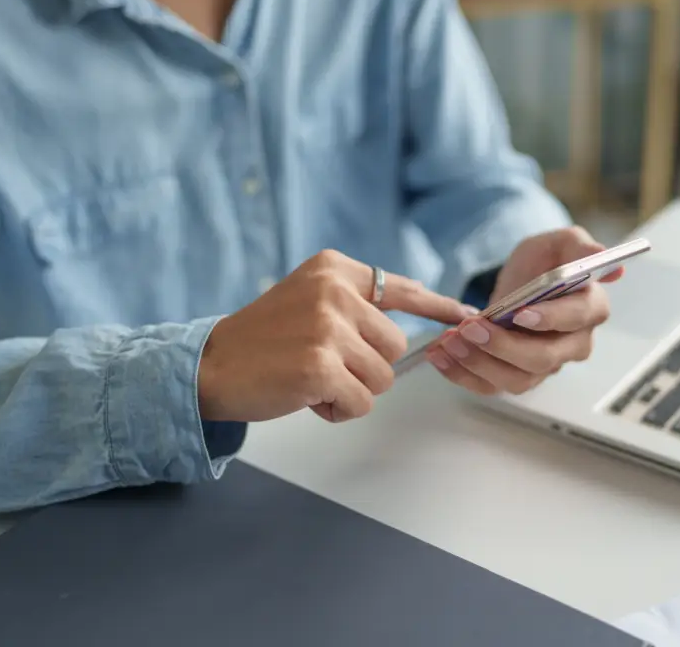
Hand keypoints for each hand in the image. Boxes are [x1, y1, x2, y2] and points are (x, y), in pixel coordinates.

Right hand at [198, 250, 473, 423]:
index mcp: (334, 270)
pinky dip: (337, 410)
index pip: (401, 288)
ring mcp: (328, 328)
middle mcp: (335, 291)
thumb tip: (420, 311)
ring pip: (382, 378)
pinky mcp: (321, 366)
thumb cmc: (263, 340)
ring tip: (309, 379)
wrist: (210, 366)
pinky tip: (304, 396)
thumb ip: (356, 304)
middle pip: (396, 347)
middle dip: (366, 367)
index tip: (469, 317)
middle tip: (321, 365)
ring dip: (351, 389)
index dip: (439, 308)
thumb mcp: (309, 300)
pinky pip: (360, 403)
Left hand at [426, 227, 622, 394]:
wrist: (520, 283)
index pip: (576, 319)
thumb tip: (609, 261)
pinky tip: (439, 355)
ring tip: (449, 341)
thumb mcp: (560, 242)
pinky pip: (491, 386)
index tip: (519, 313)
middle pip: (544, 359)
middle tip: (471, 329)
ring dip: (478, 363)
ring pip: (516, 379)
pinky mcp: (516, 376)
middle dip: (503, 346)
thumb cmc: (545, 262)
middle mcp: (573, 344)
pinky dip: (461, 375)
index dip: (550, 319)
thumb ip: (580, 246)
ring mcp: (545, 366)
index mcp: (590, 308)